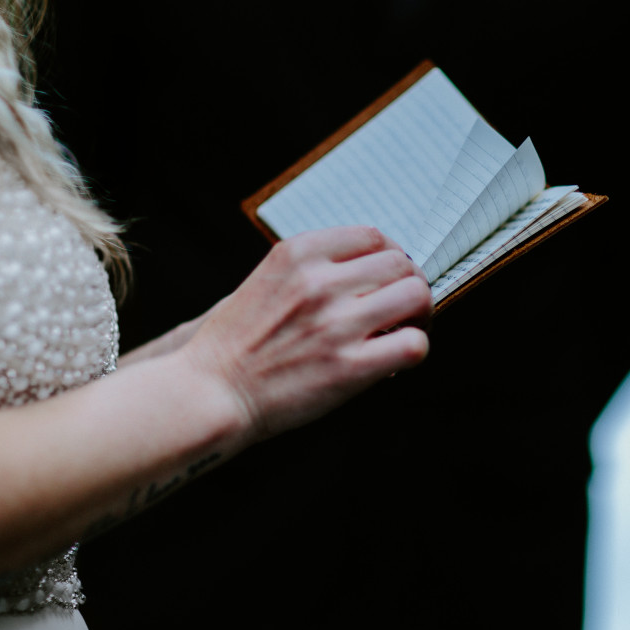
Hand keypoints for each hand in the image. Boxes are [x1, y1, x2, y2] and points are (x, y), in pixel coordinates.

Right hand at [184, 226, 430, 440]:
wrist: (210, 392)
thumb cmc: (239, 343)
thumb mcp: (270, 280)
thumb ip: (316, 268)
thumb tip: (378, 270)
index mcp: (299, 253)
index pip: (374, 236)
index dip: (391, 258)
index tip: (386, 281)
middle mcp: (319, 281)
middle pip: (401, 263)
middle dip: (409, 285)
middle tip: (402, 311)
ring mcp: (335, 323)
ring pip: (416, 295)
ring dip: (419, 314)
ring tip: (404, 331)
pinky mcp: (348, 367)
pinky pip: (413, 345)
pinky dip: (414, 349)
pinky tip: (395, 360)